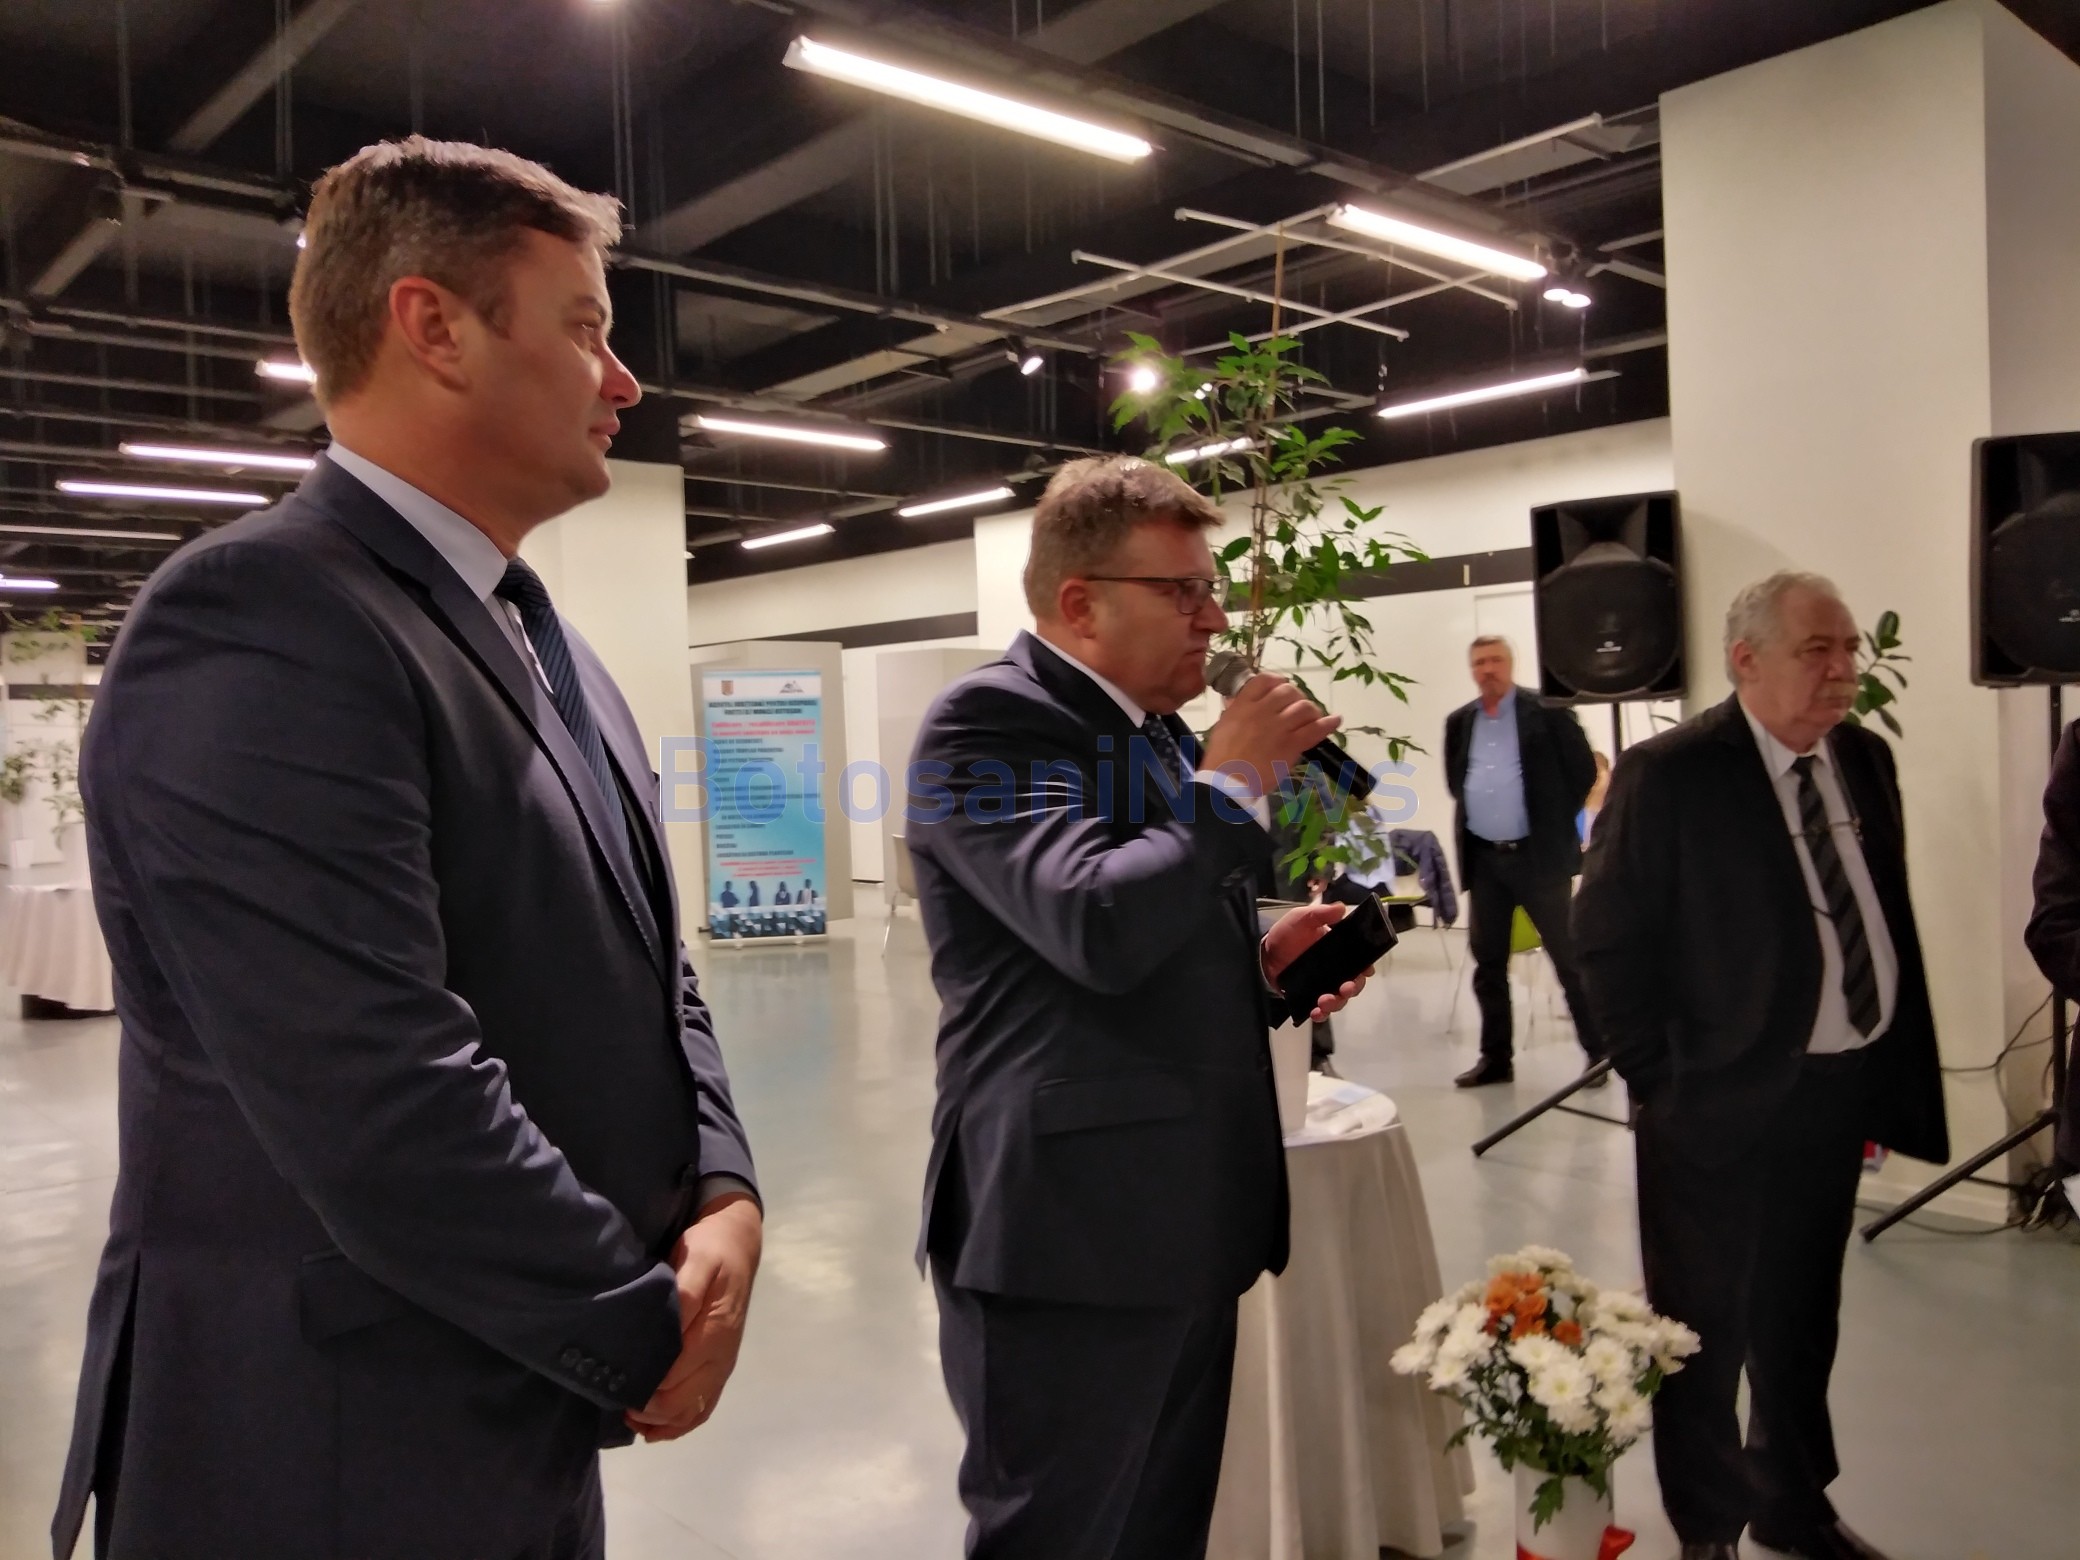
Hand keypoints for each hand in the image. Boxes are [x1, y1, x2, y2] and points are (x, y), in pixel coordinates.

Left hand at [625, 1192, 761, 1441]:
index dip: (644, 1387)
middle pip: (681, 1403)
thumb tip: (668, 1328)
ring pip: (692, 1412)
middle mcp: (720, 1358)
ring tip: (628, 1415)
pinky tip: (652, 1426)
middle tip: (615, 1395)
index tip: (615, 1382)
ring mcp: (721, 1366)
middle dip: (647, 1408)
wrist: (738, 1244)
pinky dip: (677, 1424)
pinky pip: (702, 1409)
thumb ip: (685, 1294)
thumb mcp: (697, 1260)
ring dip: (660, 1422)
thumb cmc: (711, 1250)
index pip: (674, 1377)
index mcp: (715, 1332)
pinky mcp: (719, 1368)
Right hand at [1200, 673, 1339, 798]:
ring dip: (1311, 710)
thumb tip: (1236, 699)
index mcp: (1243, 705)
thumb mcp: (1223, 726)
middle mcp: (1263, 711)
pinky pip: (1315, 729)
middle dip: (1296, 696)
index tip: (1281, 687)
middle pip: (1288, 691)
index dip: (1277, 681)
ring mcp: (1279, 727)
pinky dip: (1328, 723)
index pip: (1265, 680)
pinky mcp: (1291, 745)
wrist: (1228, 782)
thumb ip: (1233, 710)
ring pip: (1304, 707)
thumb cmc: (1221, 757)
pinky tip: (1336, 720)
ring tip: (1311, 717)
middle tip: (1296, 707)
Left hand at [1261, 902, 1374, 1021]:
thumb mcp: (1302, 918)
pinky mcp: (1310, 997)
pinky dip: (1320, 1014)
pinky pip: (1320, 1009)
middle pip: (1353, 983)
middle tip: (1345, 988)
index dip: (1366, 967)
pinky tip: (1315, 1013)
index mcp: (1339, 951)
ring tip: (1325, 1001)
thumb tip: (1342, 908)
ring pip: (1338, 999)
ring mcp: (1323, 985)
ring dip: (1336, 1003)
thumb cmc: (1287, 934)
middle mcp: (1335, 971)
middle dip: (1352, 988)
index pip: (1360, 961)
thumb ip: (1320, 913)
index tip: (1366, 971)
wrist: (1265, 952)